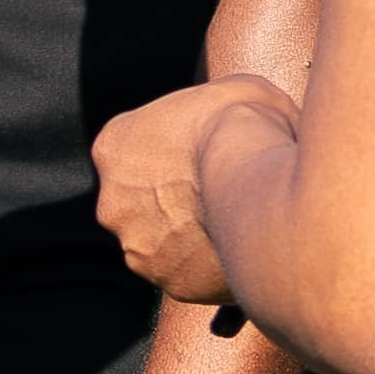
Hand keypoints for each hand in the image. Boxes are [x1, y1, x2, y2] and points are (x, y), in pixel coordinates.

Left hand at [88, 77, 287, 305]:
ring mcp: (139, 248)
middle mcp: (113, 203)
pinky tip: (241, 248)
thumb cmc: (245, 122)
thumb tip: (235, 120)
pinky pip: (191, 275)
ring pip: (163, 245)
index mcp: (114, 147)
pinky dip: (211, 267)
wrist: (260, 181)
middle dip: (174, 202)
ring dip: (190, 238)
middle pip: (142, 204)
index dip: (173, 155)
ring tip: (236, 224)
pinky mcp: (172, 283)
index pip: (134, 153)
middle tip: (218, 194)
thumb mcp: (226, 90)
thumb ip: (210, 110)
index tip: (202, 157)